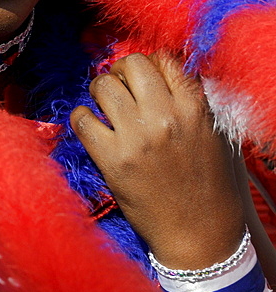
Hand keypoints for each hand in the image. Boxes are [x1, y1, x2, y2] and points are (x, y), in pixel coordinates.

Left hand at [70, 53, 244, 269]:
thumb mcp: (210, 132)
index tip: (143, 79)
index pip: (164, 58)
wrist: (198, 233)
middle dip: (121, 72)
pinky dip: (82, 118)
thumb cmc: (206, 182)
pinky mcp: (112, 160)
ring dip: (100, 92)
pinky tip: (93, 128)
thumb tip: (158, 71)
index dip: (149, 64)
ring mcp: (136, 137)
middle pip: (130, 64)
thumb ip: (187, 98)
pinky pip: (82, 118)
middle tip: (120, 90)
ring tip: (105, 108)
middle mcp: (165, 116)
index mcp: (194, 108)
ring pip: (102, 84)